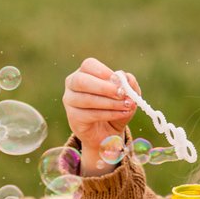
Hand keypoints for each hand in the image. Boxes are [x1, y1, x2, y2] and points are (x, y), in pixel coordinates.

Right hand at [63, 58, 138, 175]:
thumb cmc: (115, 107)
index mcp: (84, 73)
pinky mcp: (73, 118)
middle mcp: (72, 84)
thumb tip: (125, 78)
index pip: (88, 65)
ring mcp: (70, 101)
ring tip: (127, 105)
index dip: (103, 71)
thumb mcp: (127, 94)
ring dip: (110, 103)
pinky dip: (109, 114)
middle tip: (122, 93)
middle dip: (104, 87)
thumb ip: (128, 84)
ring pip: (87, 99)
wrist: (107, 133)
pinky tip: (121, 114)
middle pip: (82, 81)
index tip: (119, 80)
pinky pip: (90, 115)